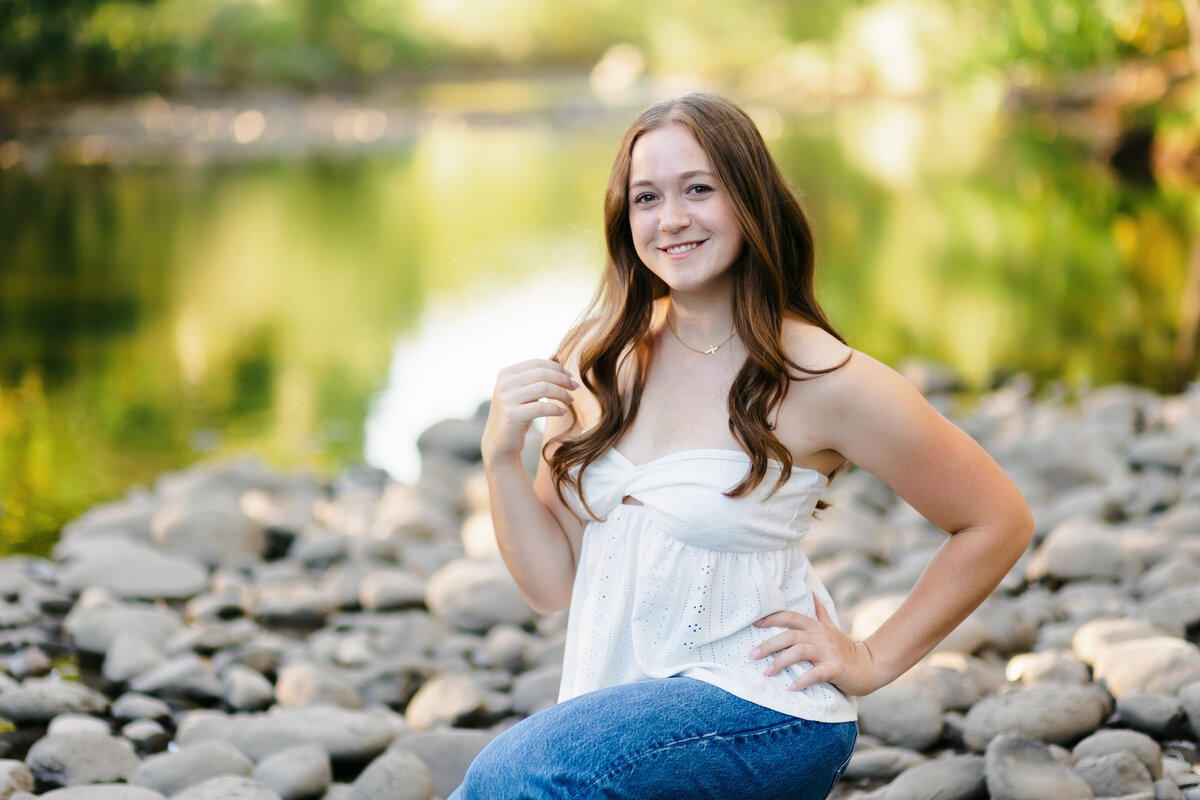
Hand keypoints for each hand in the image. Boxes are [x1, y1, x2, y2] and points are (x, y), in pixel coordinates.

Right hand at [481, 358, 577, 466]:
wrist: (499, 443)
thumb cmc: (516, 415)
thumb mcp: (524, 392)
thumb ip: (537, 374)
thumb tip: (556, 355)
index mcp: (506, 373)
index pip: (537, 363)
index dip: (557, 368)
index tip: (571, 377)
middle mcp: (504, 383)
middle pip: (542, 373)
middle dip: (563, 379)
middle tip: (575, 388)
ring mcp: (506, 399)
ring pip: (544, 388)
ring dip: (562, 394)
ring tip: (570, 400)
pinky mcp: (512, 415)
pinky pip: (542, 407)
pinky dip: (556, 409)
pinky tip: (563, 412)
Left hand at [748, 598, 880, 696]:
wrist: (870, 666)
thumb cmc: (845, 649)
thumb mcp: (831, 627)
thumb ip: (819, 612)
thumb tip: (811, 593)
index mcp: (816, 627)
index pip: (790, 617)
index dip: (771, 618)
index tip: (753, 624)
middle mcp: (820, 636)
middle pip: (789, 635)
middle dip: (768, 645)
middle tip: (751, 655)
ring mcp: (828, 651)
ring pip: (799, 651)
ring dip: (780, 662)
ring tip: (767, 673)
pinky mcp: (835, 668)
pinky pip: (815, 673)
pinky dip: (802, 680)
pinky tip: (791, 688)